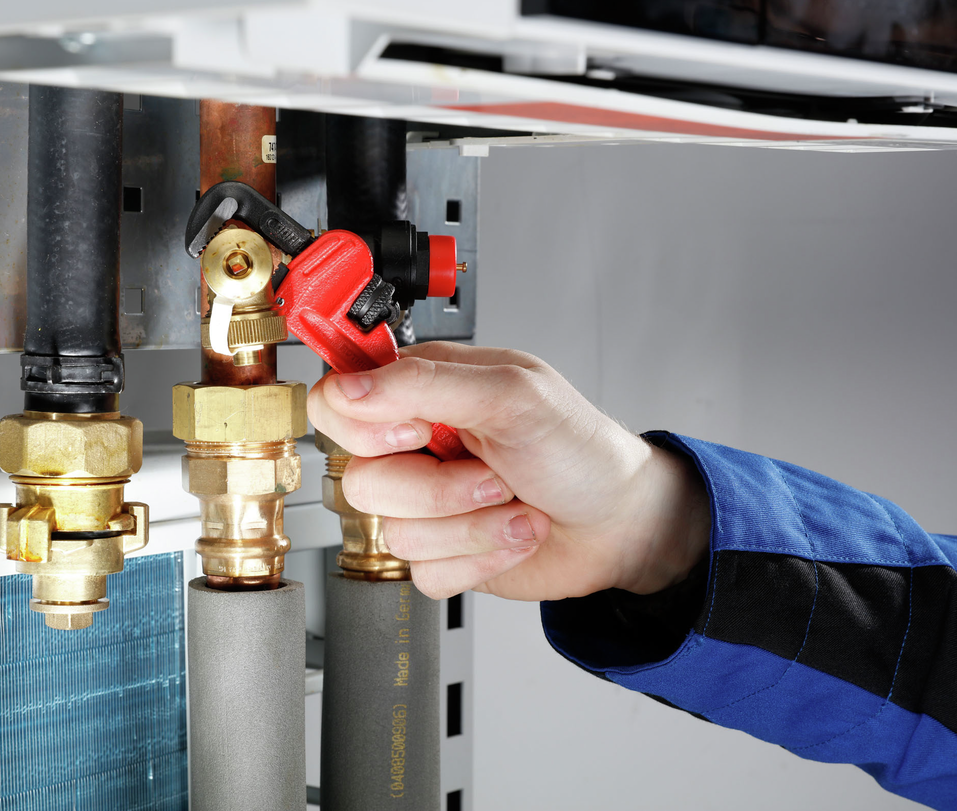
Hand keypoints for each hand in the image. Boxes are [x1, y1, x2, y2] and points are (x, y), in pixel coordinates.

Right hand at [307, 342, 709, 600]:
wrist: (620, 523)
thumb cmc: (579, 449)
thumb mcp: (511, 394)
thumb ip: (423, 383)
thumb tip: (349, 387)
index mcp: (420, 391)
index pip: (335, 401)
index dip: (366, 425)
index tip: (419, 431)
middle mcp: (412, 446)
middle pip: (360, 478)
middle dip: (439, 487)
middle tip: (492, 472)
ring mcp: (423, 504)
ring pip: (394, 531)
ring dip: (472, 526)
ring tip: (514, 504)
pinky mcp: (439, 554)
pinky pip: (422, 573)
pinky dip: (477, 559)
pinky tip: (510, 535)